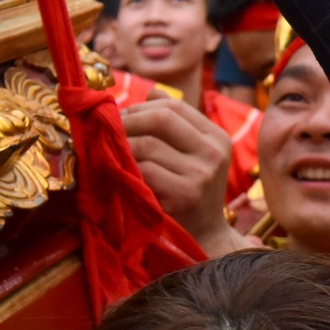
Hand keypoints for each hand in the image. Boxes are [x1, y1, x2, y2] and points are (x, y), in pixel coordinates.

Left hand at [121, 97, 236, 257]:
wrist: (204, 236)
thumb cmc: (192, 193)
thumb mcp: (193, 156)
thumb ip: (175, 125)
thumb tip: (150, 93)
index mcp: (218, 137)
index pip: (175, 105)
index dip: (142, 107)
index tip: (123, 118)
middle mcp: (214, 152)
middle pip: (162, 117)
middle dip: (130, 120)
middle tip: (111, 131)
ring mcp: (201, 174)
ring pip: (148, 144)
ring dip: (122, 146)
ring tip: (111, 152)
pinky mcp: (184, 195)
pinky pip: (144, 171)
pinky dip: (127, 169)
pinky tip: (120, 174)